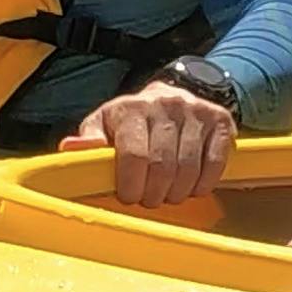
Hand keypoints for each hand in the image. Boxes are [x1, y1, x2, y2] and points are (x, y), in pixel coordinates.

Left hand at [63, 77, 240, 207]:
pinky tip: (191, 185)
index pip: (133, 155)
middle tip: (148, 198)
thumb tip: (71, 149)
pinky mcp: (220, 122)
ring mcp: (195, 113)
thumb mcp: (104, 125)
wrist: (174, 93)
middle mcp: (165, 106)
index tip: (128, 196)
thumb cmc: (132, 120)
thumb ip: (89, 140)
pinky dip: (203, 184)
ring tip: (167, 193)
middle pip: (162, 167)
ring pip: (188, 170)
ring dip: (177, 193)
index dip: (130, 185)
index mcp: (131, 108)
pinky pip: (214, 165)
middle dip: (153, 194)